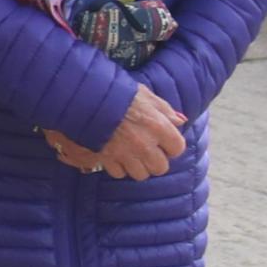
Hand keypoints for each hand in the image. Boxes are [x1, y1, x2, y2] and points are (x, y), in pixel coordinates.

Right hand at [44, 89, 186, 178]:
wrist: (85, 98)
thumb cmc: (117, 93)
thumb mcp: (145, 94)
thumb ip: (164, 110)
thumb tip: (181, 121)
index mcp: (158, 126)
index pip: (177, 148)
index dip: (171, 146)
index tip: (164, 142)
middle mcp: (144, 144)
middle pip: (160, 167)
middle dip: (155, 161)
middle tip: (147, 151)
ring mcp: (125, 154)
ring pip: (140, 174)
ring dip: (137, 166)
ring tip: (130, 155)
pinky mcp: (107, 159)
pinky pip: (118, 173)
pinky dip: (118, 167)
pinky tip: (115, 156)